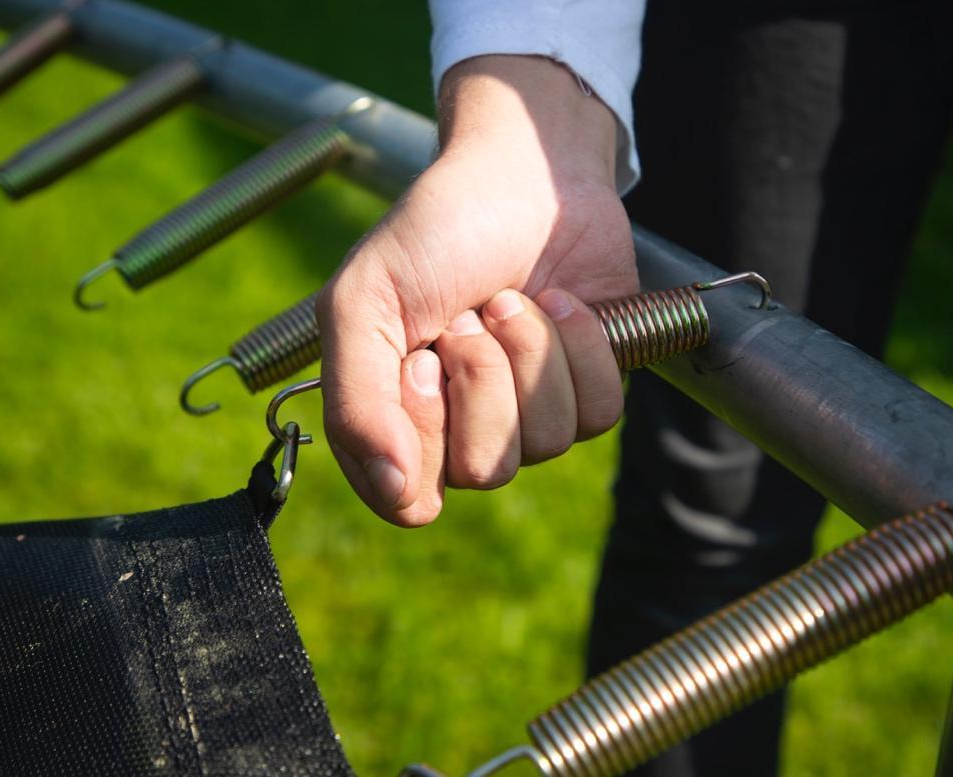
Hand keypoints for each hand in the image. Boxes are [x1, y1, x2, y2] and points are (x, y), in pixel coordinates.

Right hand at [317, 55, 637, 525]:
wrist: (521, 172)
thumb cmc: (433, 232)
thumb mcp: (363, 302)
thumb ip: (355, 402)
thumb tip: (395, 492)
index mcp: (394, 417)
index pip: (408, 496)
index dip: (423, 434)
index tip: (422, 359)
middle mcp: (461, 428)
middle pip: (486, 471)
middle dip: (483, 379)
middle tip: (469, 316)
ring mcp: (528, 414)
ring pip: (546, 443)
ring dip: (530, 353)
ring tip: (511, 299)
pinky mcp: (587, 389)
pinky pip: (598, 414)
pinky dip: (580, 347)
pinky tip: (558, 303)